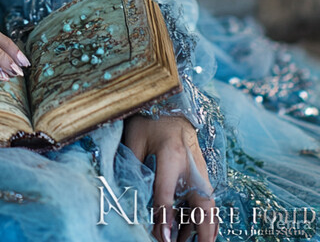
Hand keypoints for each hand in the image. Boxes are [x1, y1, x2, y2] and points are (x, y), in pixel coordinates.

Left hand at [123, 114, 217, 241]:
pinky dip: (205, 219)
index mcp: (171, 154)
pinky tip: (195, 233)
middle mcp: (191, 165)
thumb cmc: (149, 119)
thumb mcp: (134, 136)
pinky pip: (207, 200)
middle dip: (202, 231)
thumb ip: (132, 163)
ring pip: (208, 206)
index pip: (166, 193)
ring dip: (203, 229)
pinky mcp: (203, 173)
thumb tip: (127, 193)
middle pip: (201, 204)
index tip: (163, 238)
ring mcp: (201, 170)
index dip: (164, 218)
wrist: (172, 105)